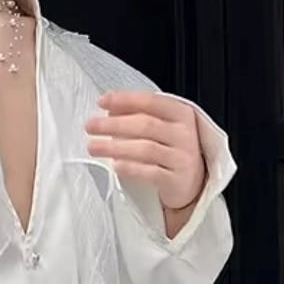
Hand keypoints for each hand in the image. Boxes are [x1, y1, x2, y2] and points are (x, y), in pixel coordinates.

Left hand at [85, 92, 205, 212]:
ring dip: (115, 146)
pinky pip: (151, 173)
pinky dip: (131, 168)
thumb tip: (110, 110)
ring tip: (94, 147)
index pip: (151, 101)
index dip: (125, 100)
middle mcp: (184, 134)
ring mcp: (182, 158)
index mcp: (181, 114)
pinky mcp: (177, 180)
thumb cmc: (172, 151)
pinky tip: (115, 165)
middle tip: (91, 126)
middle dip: (114, 124)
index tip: (102, 101)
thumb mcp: (162, 128)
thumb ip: (140, 116)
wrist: (192, 184)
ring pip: (146, 149)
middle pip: (146, 125)